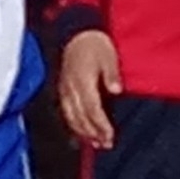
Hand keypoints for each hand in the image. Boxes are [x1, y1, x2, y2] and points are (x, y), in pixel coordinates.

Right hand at [58, 30, 122, 149]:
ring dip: (83, 132)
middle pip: (81, 116)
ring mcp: (65, 89)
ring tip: (95, 143)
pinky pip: (66, 111)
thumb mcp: (109, 55)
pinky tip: (81, 131)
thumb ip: (111, 74)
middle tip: (105, 144)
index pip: (91, 108)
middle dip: (93, 133)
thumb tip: (116, 90)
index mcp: (83, 80)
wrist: (77, 33)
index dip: (100, 124)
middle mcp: (71, 87)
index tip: (109, 135)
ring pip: (71, 116)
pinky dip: (74, 123)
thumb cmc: (95, 44)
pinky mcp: (63, 89)